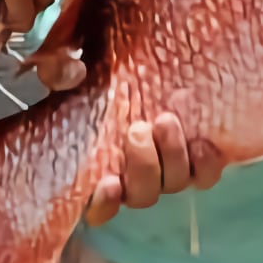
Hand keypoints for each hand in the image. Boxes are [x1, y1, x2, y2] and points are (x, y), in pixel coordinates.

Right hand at [28, 45, 230, 227]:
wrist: (150, 56)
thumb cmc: (97, 71)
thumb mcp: (68, 71)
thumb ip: (57, 73)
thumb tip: (71, 72)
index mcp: (95, 165)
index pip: (97, 206)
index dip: (103, 204)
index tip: (108, 183)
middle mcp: (131, 174)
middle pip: (142, 195)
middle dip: (143, 166)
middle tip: (137, 130)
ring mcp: (165, 166)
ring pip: (173, 183)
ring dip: (171, 157)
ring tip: (166, 121)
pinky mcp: (195, 155)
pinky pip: (205, 174)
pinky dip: (205, 165)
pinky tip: (202, 144)